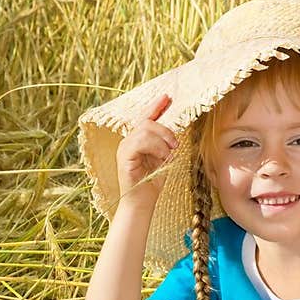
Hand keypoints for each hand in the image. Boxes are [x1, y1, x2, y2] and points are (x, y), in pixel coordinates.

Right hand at [115, 93, 176, 213]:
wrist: (142, 202)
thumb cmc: (152, 181)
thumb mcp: (163, 157)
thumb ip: (165, 143)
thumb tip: (175, 130)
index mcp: (137, 139)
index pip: (146, 117)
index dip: (156, 106)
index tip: (168, 97)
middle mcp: (128, 140)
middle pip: (147, 121)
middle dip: (165, 130)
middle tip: (175, 144)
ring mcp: (124, 148)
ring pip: (145, 129)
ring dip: (163, 140)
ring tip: (169, 154)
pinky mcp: (124, 156)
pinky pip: (140, 141)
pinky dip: (156, 148)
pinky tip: (163, 158)